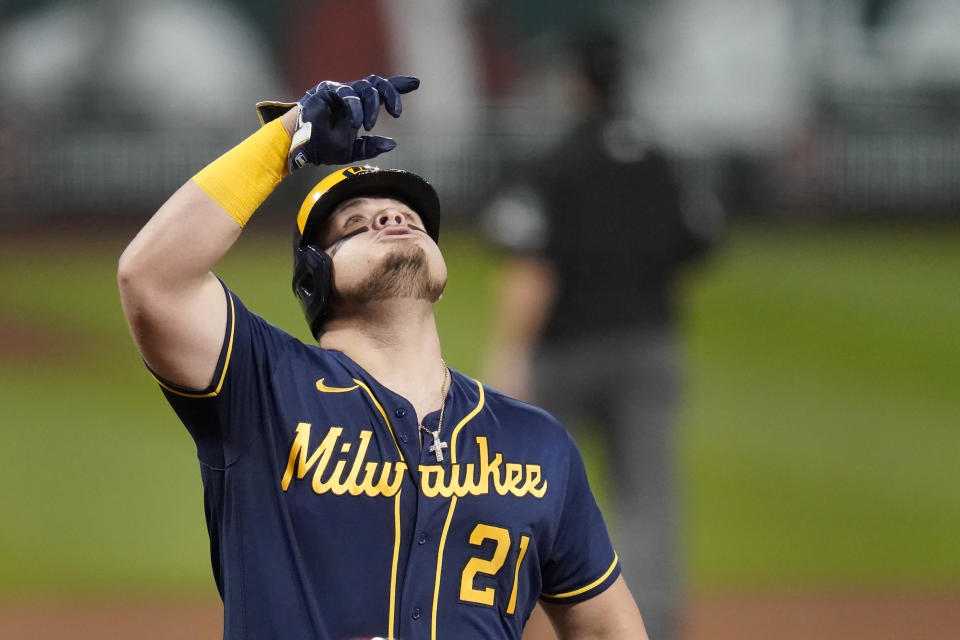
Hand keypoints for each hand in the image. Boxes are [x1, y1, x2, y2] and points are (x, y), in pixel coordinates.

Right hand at [258, 75, 419, 171]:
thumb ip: (371, 146)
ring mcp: (339, 91)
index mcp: (358, 106)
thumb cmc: (323, 147)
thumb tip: (392, 144)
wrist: (300, 147)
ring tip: (367, 126)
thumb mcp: (352, 150)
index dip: (398, 86)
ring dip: (372, 107)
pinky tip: (357, 123)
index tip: (416, 84)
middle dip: (391, 96)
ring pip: (365, 88)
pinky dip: (356, 109)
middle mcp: (351, 95)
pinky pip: (348, 94)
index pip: (381, 91)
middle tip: (396, 114)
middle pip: (378, 84)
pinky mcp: (327, 90)